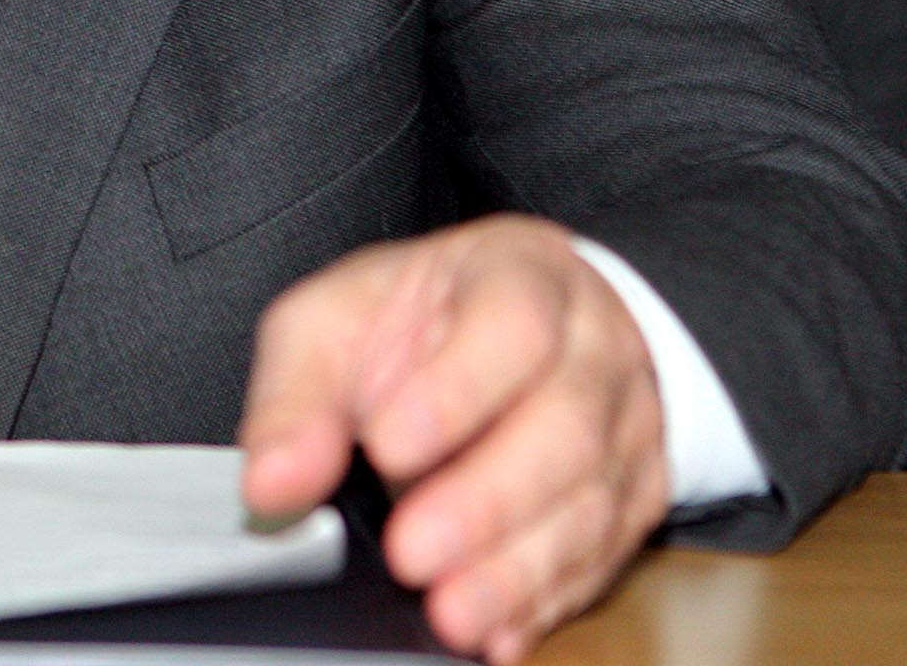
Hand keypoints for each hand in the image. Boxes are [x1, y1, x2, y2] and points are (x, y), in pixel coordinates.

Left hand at [238, 216, 669, 662]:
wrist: (528, 321)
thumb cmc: (424, 319)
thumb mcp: (339, 321)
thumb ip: (299, 396)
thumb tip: (271, 485)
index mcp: (520, 275)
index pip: (512, 322)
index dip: (456, 390)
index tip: (386, 446)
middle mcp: (592, 348)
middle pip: (565, 425)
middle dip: (485, 501)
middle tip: (410, 553)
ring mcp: (626, 425)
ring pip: (592, 501)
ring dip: (517, 569)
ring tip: (451, 612)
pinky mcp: (635, 497)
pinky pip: (605, 555)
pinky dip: (547, 601)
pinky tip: (499, 631)